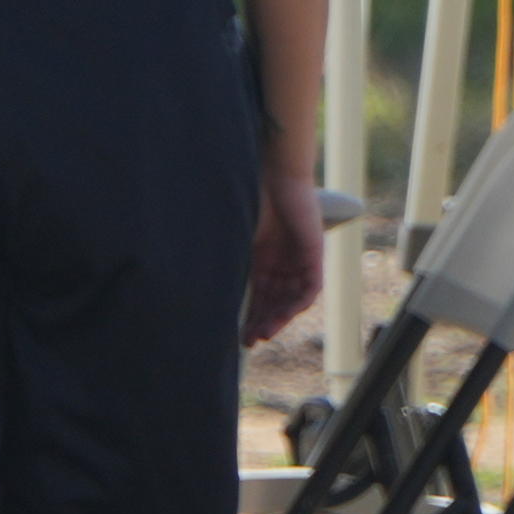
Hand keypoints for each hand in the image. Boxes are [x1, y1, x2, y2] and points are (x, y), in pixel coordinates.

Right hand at [243, 152, 325, 347]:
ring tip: (264, 332)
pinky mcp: (314, 253)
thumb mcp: (237, 236)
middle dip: (263, 321)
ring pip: (293, 298)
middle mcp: (282, 260)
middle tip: (249, 340)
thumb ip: (229, 259)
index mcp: (264, 255)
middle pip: (276, 300)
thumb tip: (200, 284)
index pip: (260, 293)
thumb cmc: (250, 196)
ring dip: (279, 317)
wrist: (274, 173)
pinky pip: (310, 286)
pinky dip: (297, 302)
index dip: (251, 314)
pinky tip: (284, 314)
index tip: (239, 334)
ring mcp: (299, 257)